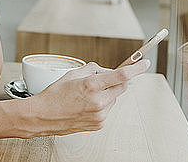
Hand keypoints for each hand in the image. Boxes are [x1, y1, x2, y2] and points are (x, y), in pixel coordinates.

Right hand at [25, 59, 149, 136]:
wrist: (43, 116)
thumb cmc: (54, 95)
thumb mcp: (72, 74)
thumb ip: (93, 69)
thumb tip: (106, 70)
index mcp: (91, 86)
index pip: (121, 75)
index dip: (136, 68)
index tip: (144, 63)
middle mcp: (98, 101)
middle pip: (121, 87)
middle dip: (118, 80)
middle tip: (106, 77)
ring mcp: (100, 115)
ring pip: (114, 98)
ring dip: (107, 93)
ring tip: (87, 94)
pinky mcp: (99, 124)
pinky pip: (107, 109)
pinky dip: (102, 103)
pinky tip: (86, 104)